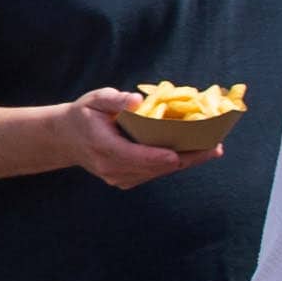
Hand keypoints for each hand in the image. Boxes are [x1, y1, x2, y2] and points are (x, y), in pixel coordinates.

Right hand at [58, 89, 216, 188]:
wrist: (67, 140)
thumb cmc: (84, 115)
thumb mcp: (94, 100)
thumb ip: (115, 100)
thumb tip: (138, 101)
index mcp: (102, 146)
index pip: (132, 155)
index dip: (156, 156)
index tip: (178, 154)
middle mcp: (111, 168)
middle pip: (154, 167)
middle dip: (186, 158)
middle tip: (214, 147)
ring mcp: (118, 177)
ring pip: (158, 172)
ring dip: (186, 161)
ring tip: (213, 149)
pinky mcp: (126, 180)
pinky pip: (154, 173)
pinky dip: (175, 164)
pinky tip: (195, 153)